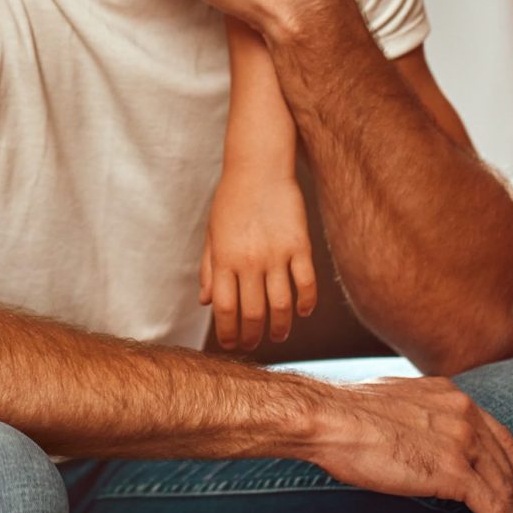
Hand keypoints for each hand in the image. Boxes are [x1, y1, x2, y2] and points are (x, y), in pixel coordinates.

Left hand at [201, 173, 316, 349]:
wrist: (258, 167)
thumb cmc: (231, 200)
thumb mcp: (212, 233)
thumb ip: (210, 268)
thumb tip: (206, 302)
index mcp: (225, 259)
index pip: (225, 309)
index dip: (228, 333)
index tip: (231, 345)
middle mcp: (250, 261)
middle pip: (253, 313)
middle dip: (252, 336)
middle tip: (254, 345)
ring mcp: (277, 254)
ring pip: (281, 305)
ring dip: (280, 327)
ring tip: (278, 335)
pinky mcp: (301, 246)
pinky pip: (306, 283)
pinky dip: (306, 303)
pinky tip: (301, 312)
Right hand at [305, 375, 512, 512]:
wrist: (328, 417)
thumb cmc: (343, 413)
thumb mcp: (394, 402)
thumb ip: (418, 417)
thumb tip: (416, 436)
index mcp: (450, 395)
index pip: (498, 434)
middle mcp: (464, 414)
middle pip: (506, 465)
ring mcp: (462, 442)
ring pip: (503, 490)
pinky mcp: (454, 472)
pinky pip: (492, 509)